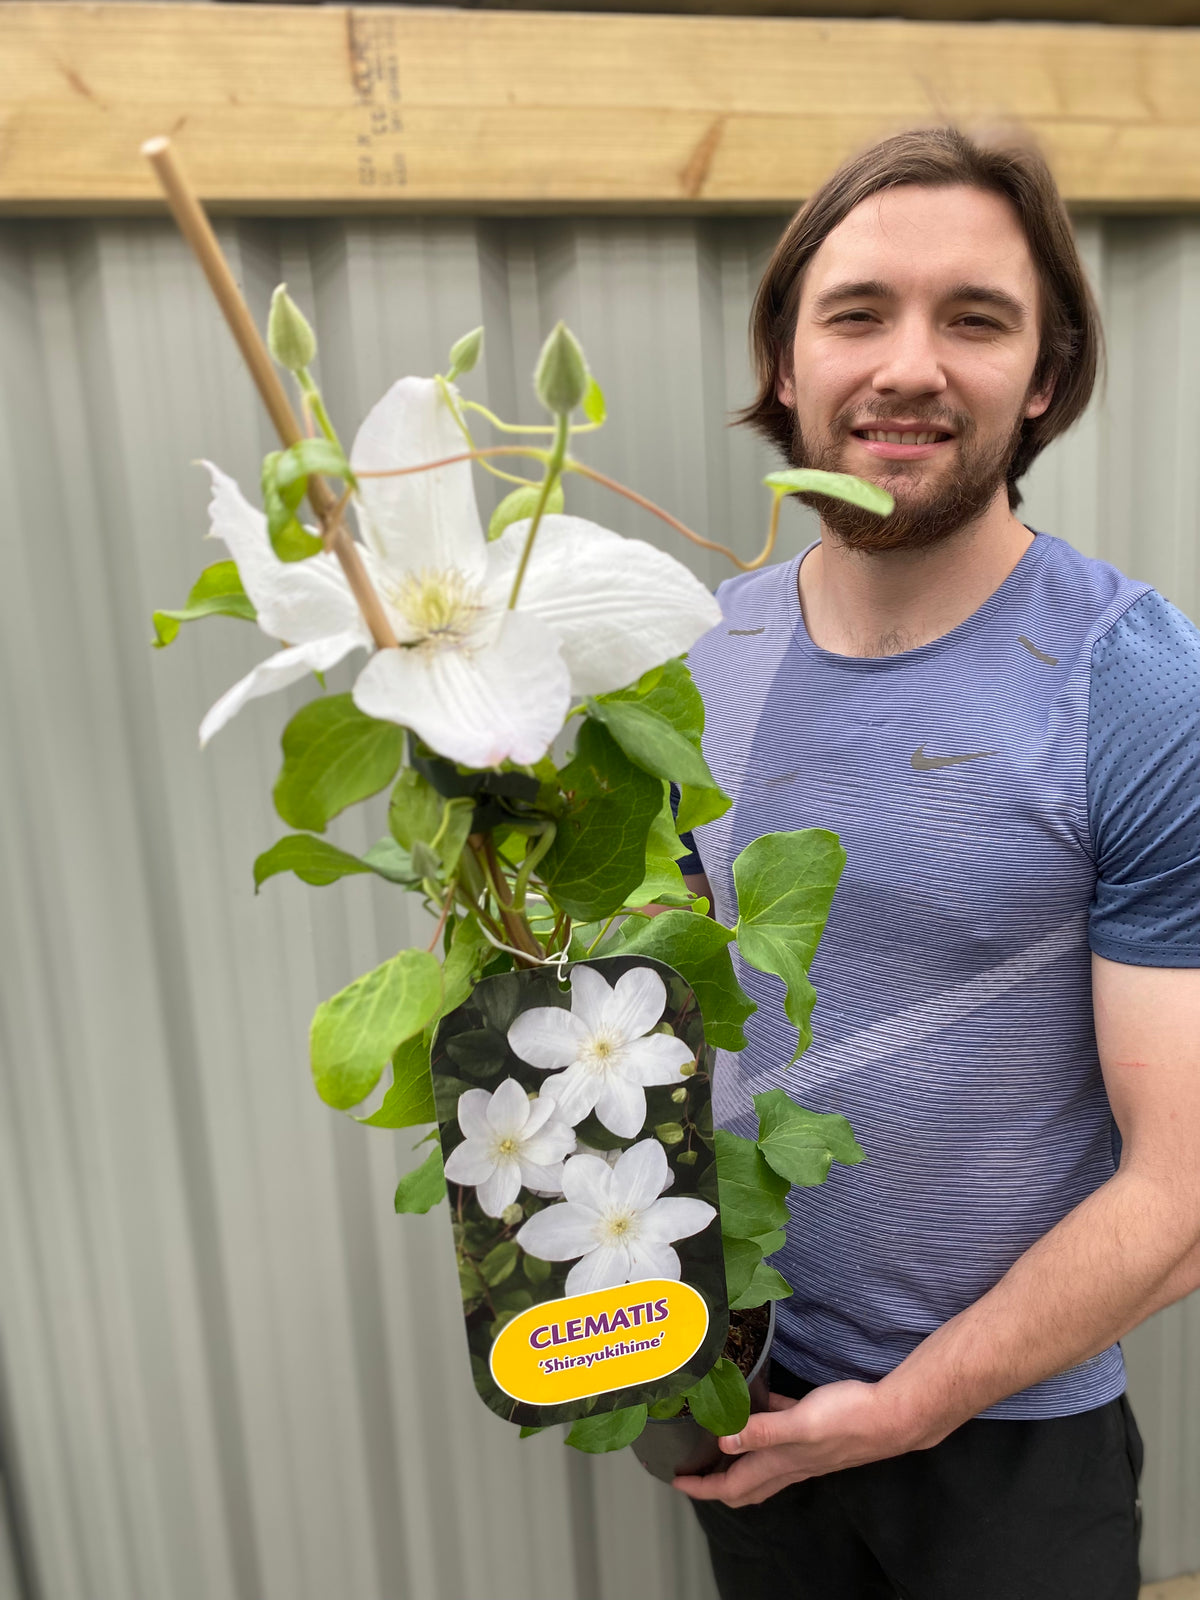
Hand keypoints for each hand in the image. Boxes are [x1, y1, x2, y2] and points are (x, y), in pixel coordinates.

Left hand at [673, 1379, 916, 1507]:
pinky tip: (758, 1402)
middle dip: (715, 1482)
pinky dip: (763, 1426)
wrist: (891, 1418)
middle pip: (744, 1484)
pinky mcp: (815, 1433)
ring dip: (736, 1459)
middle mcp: (788, 1463)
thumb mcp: (800, 1422)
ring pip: (760, 1463)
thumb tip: (723, 1441)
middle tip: (692, 1471)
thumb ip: (762, 1431)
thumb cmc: (848, 1420)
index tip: (678, 1482)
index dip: (702, 1488)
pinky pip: (780, 1432)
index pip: (732, 1486)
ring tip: (715, 1442)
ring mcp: (803, 1451)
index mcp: (778, 1463)